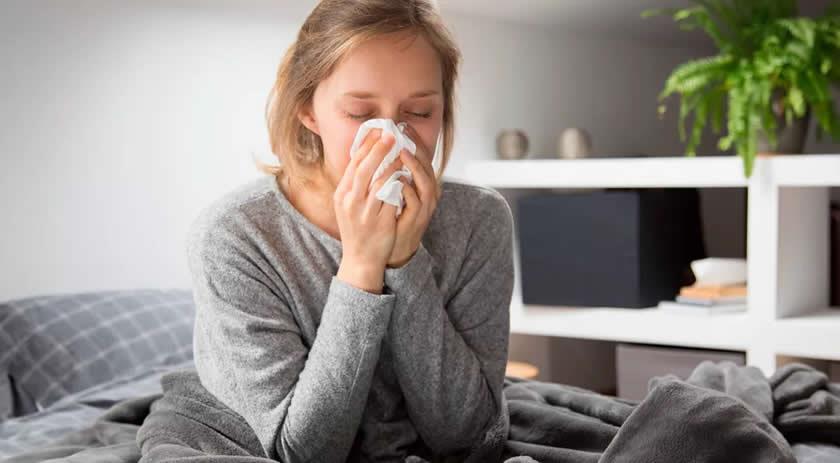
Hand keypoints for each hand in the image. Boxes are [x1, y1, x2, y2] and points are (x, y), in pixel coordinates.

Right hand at [334, 129, 406, 292]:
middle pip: (364, 169)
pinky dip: (398, 185)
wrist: (360, 259)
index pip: (353, 165)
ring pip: (378, 183)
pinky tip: (406, 176)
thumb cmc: (357, 229)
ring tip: (401, 153)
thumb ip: (355, 184)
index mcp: (342, 195)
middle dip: (378, 150)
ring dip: (391, 165)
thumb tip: (367, 157)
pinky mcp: (380, 223)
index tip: (377, 131)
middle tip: (391, 135)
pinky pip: (391, 199)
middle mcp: (350, 202)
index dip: (366, 146)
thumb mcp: (348, 205)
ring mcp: (365, 213)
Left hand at [386, 124, 439, 268]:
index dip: (413, 140)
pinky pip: (415, 202)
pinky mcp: (417, 220)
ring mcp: (424, 207)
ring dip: (414, 167)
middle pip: (427, 166)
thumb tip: (377, 149)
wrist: (391, 248)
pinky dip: (407, 190)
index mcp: (421, 184)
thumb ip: (389, 172)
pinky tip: (397, 180)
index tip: (402, 125)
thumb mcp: (391, 191)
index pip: (421, 157)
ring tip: (402, 152)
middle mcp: (427, 194)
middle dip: (416, 148)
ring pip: (426, 183)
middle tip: (403, 133)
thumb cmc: (391, 217)